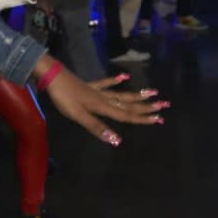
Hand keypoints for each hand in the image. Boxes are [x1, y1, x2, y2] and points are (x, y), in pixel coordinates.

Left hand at [36, 56, 163, 145]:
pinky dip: (115, 80)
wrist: (53, 77)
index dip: (142, 118)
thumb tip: (117, 141)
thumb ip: (97, 128)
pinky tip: (124, 76)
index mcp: (103, 107)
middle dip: (146, 106)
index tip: (160, 119)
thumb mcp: (78, 116)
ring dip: (137, 94)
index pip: (126, 115)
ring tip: (152, 91)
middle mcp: (104, 98)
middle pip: (128, 104)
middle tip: (165, 105)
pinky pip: (105, 83)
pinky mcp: (89, 85)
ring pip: (121, 94)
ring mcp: (97, 90)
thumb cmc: (64, 98)